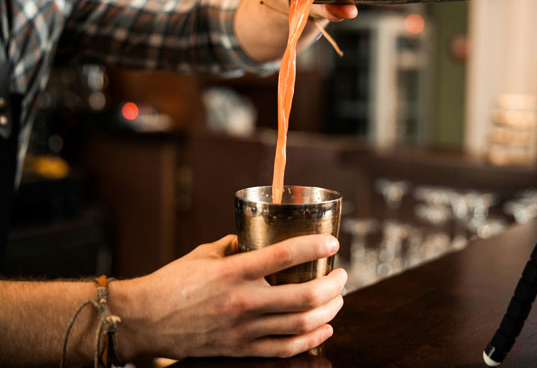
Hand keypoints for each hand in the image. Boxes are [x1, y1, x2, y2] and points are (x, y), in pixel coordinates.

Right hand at [111, 234, 346, 358]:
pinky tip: (324, 327)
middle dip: (334, 284)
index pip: (284, 255)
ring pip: (302, 324)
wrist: (145, 320)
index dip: (315, 246)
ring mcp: (244, 329)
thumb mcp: (205, 254)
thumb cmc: (172, 283)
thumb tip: (260, 237)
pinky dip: (312, 339)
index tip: (333, 242)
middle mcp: (243, 301)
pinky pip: (286, 348)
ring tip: (337, 298)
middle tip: (342, 274)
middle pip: (305, 296)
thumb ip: (237, 244)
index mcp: (234, 271)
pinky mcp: (241, 349)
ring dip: (329, 310)